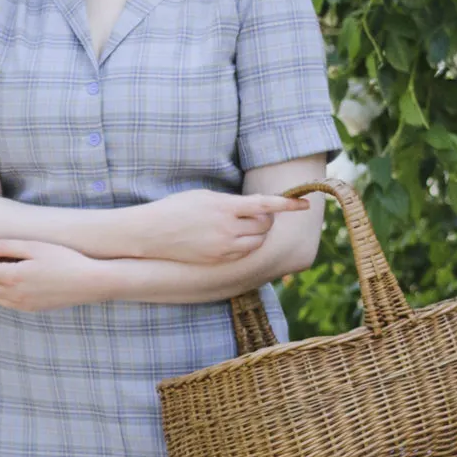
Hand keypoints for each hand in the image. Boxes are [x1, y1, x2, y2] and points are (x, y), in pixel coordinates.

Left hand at [0, 239, 107, 311]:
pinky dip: (6, 291)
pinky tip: (21, 279)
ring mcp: (22, 305)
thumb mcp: (34, 247)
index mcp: (12, 277)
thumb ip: (4, 246)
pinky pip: (7, 303)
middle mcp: (13, 295)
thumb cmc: (64, 259)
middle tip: (5, 255)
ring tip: (13, 266)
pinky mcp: (31, 309)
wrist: (89, 282)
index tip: (1, 248)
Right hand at [139, 189, 307, 263]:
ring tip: (246, 225)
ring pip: (257, 240)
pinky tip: (237, 238)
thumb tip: (253, 207)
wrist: (152, 233)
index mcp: (225, 207)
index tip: (304, 204)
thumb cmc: (176, 208)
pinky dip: (248, 244)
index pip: (265, 205)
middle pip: (264, 224)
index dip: (288, 204)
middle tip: (258, 212)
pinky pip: (245, 252)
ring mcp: (223, 247)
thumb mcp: (205, 196)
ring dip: (258, 232)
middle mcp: (227, 228)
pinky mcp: (218, 260)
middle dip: (267, 218)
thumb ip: (231, 202)